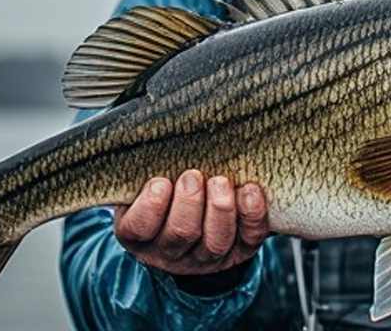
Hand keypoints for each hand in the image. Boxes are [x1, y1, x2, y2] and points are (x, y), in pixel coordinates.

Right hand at [113, 169, 269, 276]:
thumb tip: (139, 134)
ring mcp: (206, 255)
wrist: (195, 206)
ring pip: (215, 242)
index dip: (150, 207)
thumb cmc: (164, 184)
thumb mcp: (143, 178)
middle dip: (189, 203)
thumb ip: (143, 166)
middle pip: (180, 234)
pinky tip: (250, 191)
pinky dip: (252, 215)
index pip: (140, 228)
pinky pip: (248, 238)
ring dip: (220, 210)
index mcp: (140, 233)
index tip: (160, 182)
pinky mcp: (239, 250)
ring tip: (220, 182)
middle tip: (192, 176)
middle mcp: (171, 251)